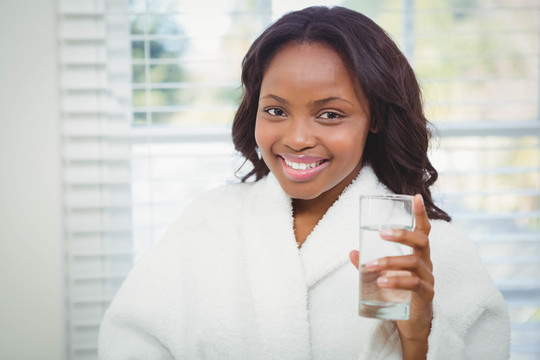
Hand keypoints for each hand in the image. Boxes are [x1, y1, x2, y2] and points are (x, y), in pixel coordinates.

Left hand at [349, 194, 432, 358]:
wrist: (411, 323)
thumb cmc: (398, 294)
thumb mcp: (382, 275)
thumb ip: (369, 263)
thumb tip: (352, 251)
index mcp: (418, 254)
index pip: (423, 231)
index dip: (420, 214)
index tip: (415, 197)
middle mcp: (426, 263)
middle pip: (422, 241)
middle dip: (402, 235)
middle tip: (382, 234)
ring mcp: (428, 279)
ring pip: (414, 263)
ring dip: (389, 262)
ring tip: (369, 267)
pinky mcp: (426, 295)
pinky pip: (414, 284)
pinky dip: (396, 281)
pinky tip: (381, 282)